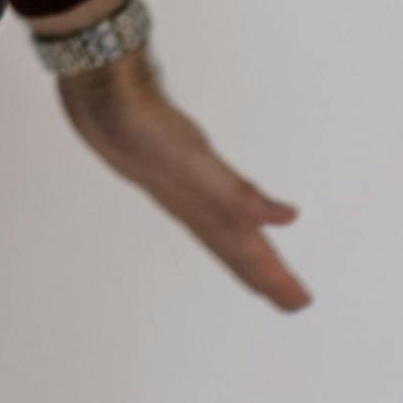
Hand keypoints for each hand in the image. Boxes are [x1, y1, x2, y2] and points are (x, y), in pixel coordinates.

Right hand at [40, 0, 310, 311]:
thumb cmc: (143, 133)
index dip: (271, 279)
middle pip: (236, 248)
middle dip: (264, 275)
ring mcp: (186, 186)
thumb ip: (240, 196)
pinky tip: (239, 204)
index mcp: (204, 211)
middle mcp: (196, 204)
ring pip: (222, 227)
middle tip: (294, 301)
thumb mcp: (198, 168)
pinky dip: (235, 204)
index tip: (298, 304)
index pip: (245, 253)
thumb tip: (286, 218)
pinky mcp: (182, 162)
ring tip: (265, 268)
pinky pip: (215, 192)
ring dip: (245, 249)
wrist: (103, 98)